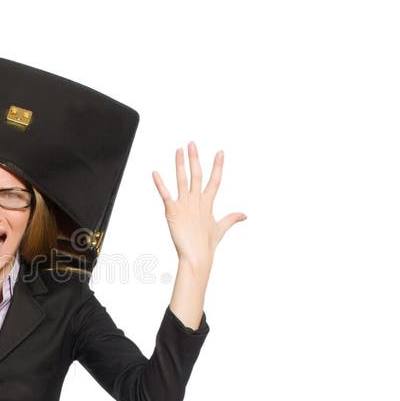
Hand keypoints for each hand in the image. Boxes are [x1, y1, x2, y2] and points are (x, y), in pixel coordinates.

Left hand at [152, 141, 245, 269]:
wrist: (197, 257)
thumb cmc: (206, 245)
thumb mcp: (220, 229)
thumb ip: (231, 218)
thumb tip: (245, 215)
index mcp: (208, 204)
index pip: (215, 180)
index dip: (217, 166)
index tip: (220, 152)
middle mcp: (197, 201)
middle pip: (197, 175)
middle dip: (195, 158)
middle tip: (192, 143)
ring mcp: (185, 205)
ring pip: (182, 180)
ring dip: (180, 164)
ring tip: (179, 150)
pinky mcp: (173, 211)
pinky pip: (165, 194)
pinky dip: (159, 184)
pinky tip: (154, 173)